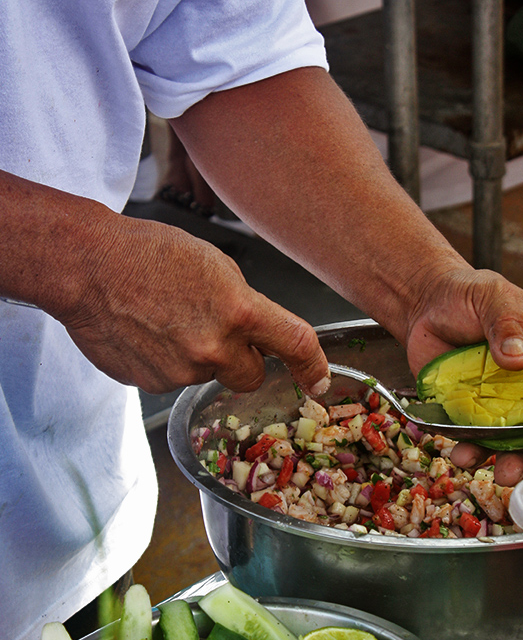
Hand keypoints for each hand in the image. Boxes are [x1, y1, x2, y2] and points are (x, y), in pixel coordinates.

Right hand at [59, 212, 331, 396]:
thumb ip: (244, 305)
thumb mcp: (215, 265)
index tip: (318, 380)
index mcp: (238, 311)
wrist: (87, 267)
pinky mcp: (151, 385)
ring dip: (198, 357)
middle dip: (242, 362)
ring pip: (207, 376)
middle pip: (250, 377)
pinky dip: (168, 362)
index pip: (295, 344)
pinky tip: (148, 333)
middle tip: (214, 331)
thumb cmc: (148, 255)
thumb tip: (256, 334)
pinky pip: (174, 379)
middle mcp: (214, 349)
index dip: (313, 366)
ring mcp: (180, 372)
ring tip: (167, 321)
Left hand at [405, 266, 522, 485]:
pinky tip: (462, 453)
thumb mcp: (492, 297)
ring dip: (514, 460)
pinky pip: (480, 439)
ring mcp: (508, 402)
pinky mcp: (477, 413)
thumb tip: (519, 355)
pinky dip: (474, 451)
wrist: (424, 308)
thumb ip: (509, 321)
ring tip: (501, 474)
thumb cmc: (467, 295)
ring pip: (520, 440)